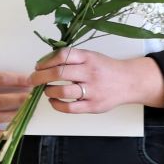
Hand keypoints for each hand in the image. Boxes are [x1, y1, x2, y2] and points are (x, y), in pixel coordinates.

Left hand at [30, 48, 163, 114]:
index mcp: (88, 57)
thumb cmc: (105, 68)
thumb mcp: (91, 56)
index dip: (46, 61)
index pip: (62, 55)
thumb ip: (72, 58)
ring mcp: (93, 90)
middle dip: (40, 77)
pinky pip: (70, 108)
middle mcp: (90, 72)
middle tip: (33, 80)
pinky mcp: (94, 106)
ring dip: (49, 91)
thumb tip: (44, 63)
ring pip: (63, 92)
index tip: (38, 66)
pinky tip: (54, 101)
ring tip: (46, 90)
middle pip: (59, 73)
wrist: (129, 82)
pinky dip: (57, 105)